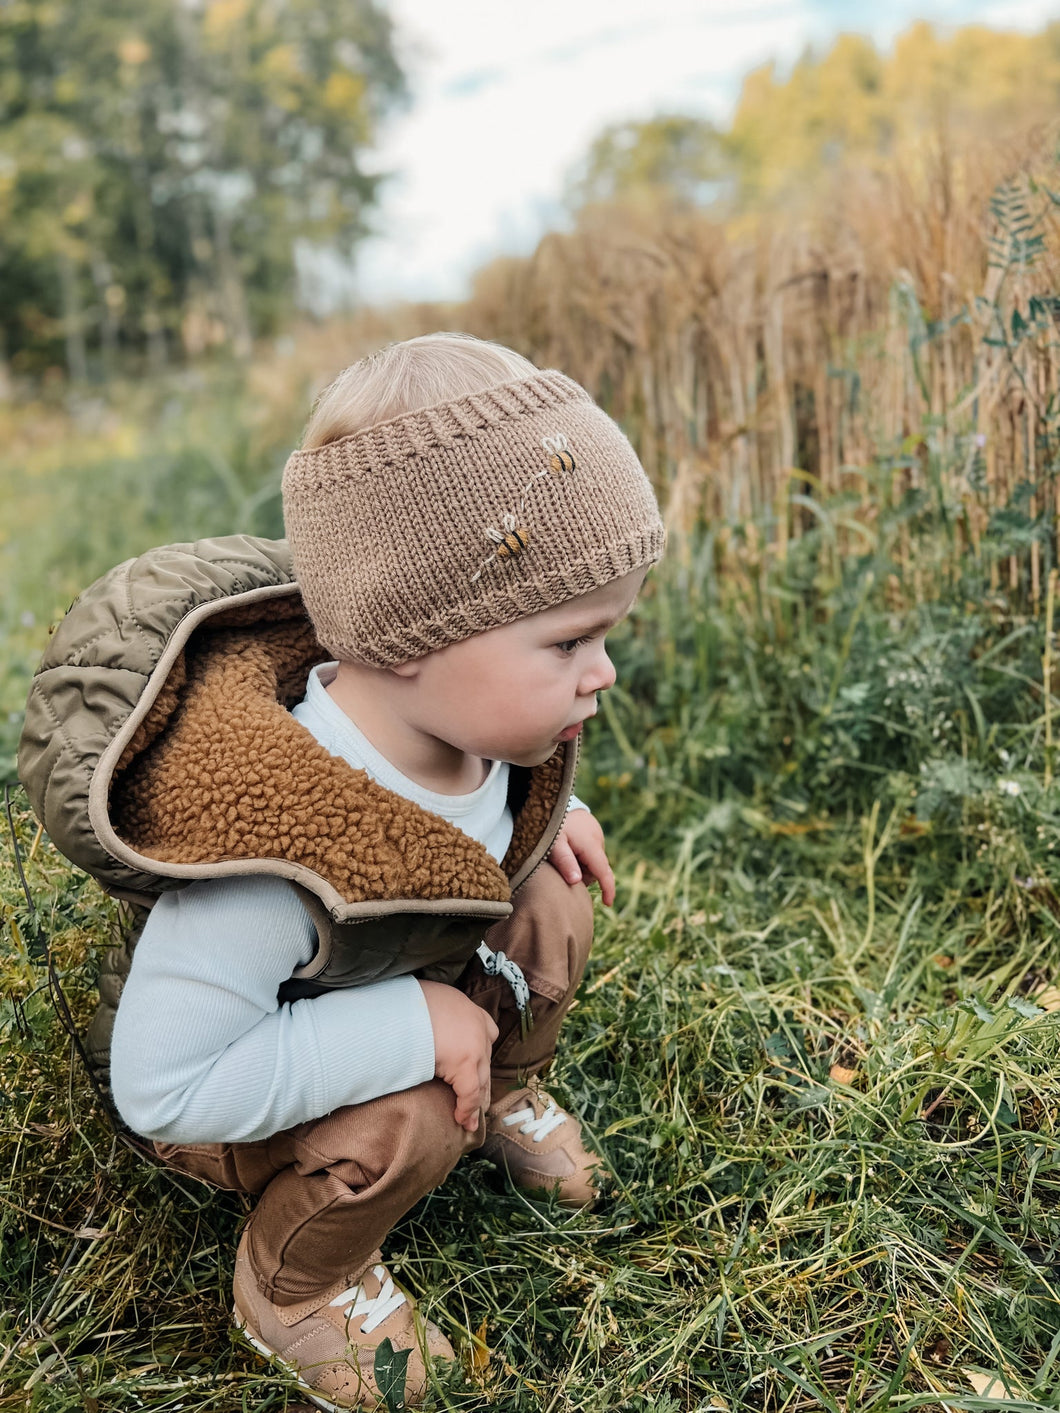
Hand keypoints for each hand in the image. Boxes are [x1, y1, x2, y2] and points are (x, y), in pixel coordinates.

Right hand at [417, 981, 497, 1132]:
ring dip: (476, 1097)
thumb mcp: (426, 1002)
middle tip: (477, 1097)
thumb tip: (421, 1029)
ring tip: (469, 1116)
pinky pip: (469, 1092)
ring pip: (481, 1078)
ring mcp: (474, 1044)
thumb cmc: (406, 1003)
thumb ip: (434, 1016)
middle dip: (481, 1079)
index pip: (488, 1032)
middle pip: (484, 1059)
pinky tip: (461, 1119)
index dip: (482, 1051)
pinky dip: (466, 1108)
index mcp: (468, 1010)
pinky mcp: (464, 1062)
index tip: (478, 1066)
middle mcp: (477, 1026)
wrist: (401, 1006)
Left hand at [548, 809, 615, 905]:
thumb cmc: (551, 825)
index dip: (607, 889)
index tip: (608, 903)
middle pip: (596, 869)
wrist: (553, 800)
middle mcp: (597, 839)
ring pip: (592, 861)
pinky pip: (590, 851)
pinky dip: (580, 855)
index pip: (603, 872)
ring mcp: (596, 834)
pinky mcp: (592, 831)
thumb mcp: (553, 845)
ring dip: (580, 864)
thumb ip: (565, 862)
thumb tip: (577, 882)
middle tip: (561, 868)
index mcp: (590, 844)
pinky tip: (567, 849)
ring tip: (562, 856)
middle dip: (583, 875)